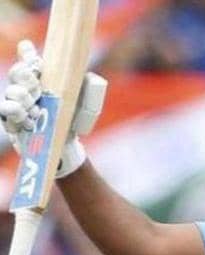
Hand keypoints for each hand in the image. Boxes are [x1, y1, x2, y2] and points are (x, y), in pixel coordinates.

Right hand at [0, 40, 106, 177]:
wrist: (67, 144)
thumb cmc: (75, 119)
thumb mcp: (87, 102)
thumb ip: (90, 87)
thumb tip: (91, 76)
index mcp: (44, 78)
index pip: (31, 60)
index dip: (28, 54)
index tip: (33, 56)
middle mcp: (28, 87)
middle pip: (18, 73)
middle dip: (24, 76)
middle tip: (35, 85)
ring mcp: (17, 103)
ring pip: (10, 92)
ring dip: (20, 96)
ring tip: (32, 105)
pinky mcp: (11, 120)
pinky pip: (4, 111)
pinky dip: (13, 112)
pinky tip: (24, 116)